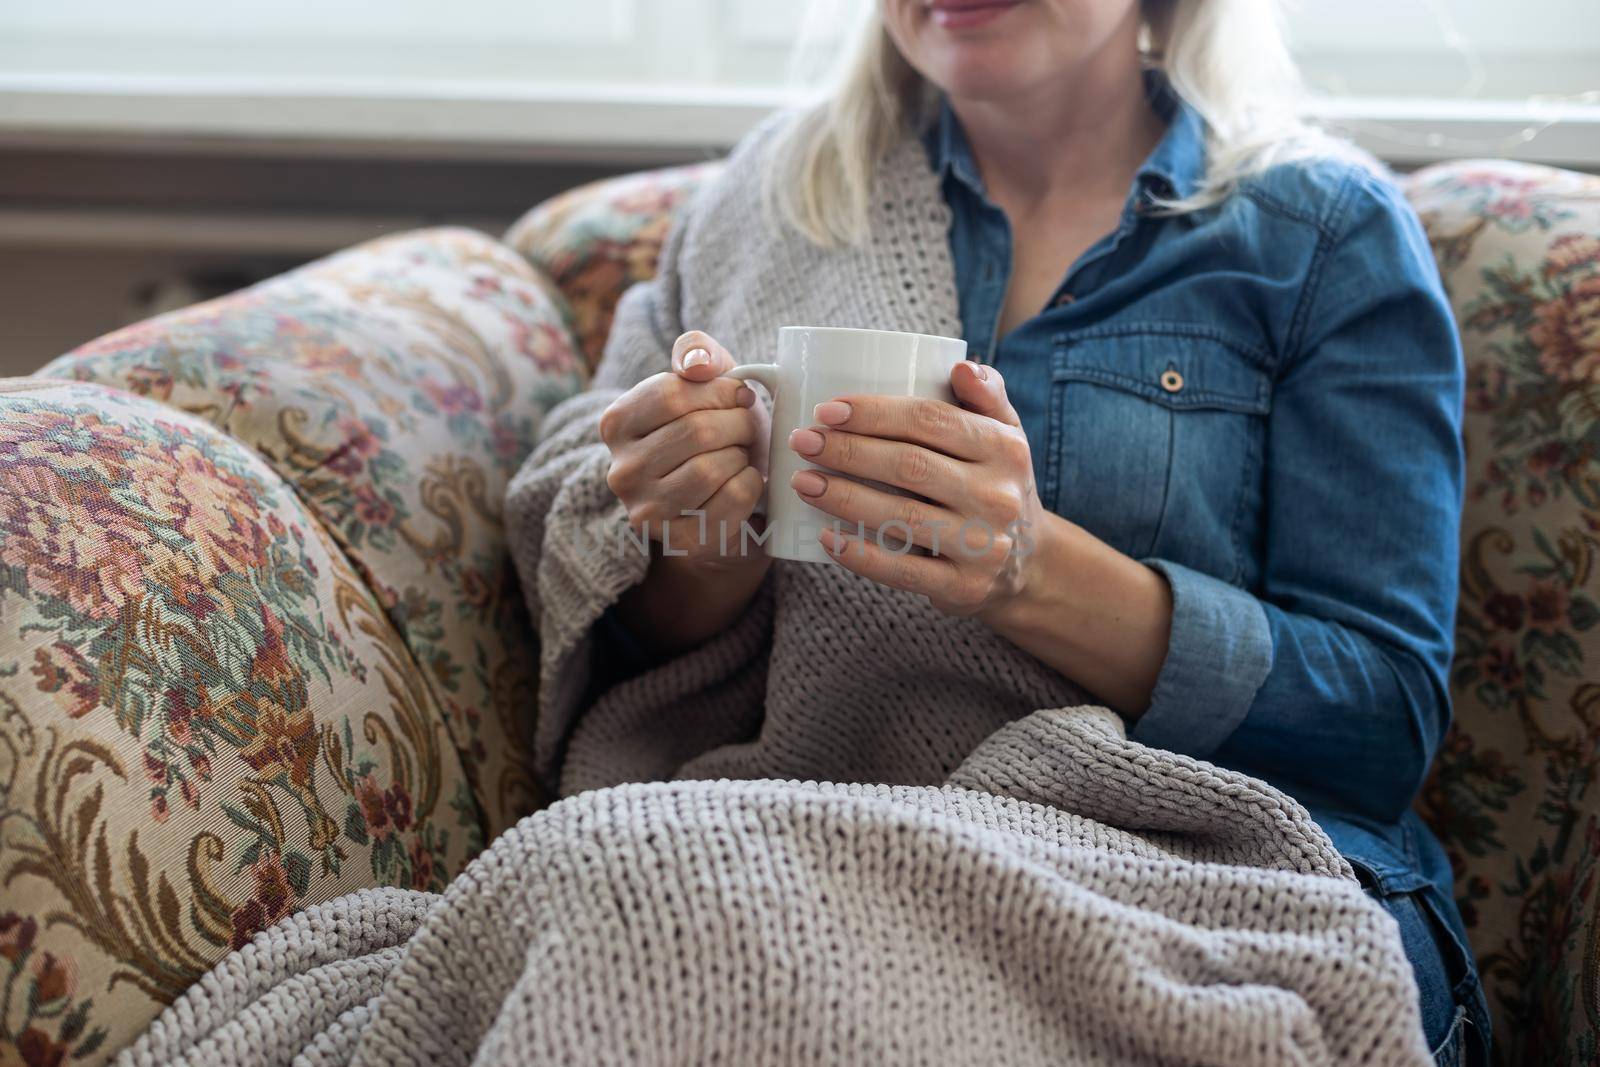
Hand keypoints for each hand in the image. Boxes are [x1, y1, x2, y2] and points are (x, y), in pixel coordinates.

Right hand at [600, 330, 769, 570]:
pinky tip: (745, 480)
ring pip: (712, 468)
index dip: (719, 390)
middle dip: (738, 423)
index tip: (738, 396)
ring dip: (742, 455)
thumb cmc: (712, 432)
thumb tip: (697, 365)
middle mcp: (621, 471)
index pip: (673, 393)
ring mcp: (647, 512)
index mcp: (616, 424)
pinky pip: (732, 499)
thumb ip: (696, 352)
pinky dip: (751, 483)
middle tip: (747, 427)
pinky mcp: (681, 541)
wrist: (719, 503)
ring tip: (741, 453)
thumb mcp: (702, 382)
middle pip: (697, 431)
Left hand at [787, 361, 1045, 616]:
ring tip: (802, 482)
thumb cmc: (996, 482)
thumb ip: (987, 393)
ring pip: (901, 517)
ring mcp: (982, 545)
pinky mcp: (963, 586)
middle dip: (847, 451)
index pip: (930, 420)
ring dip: (843, 498)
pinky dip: (861, 555)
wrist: (1028, 562)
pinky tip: (826, 538)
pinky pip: (904, 570)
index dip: (873, 413)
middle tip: (802, 442)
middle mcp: (996, 496)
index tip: (826, 410)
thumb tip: (962, 365)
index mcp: (1003, 448)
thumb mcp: (1006, 434)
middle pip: (909, 466)